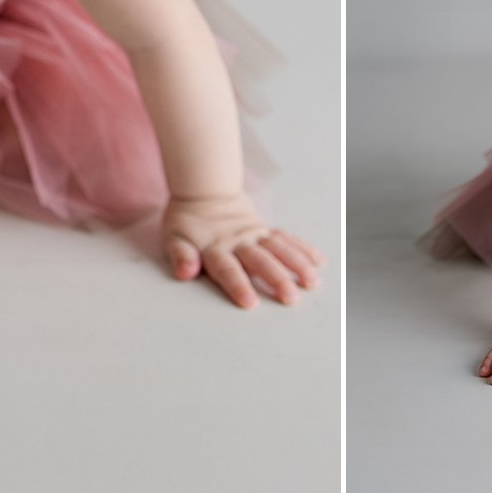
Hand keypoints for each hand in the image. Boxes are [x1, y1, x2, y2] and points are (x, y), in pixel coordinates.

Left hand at [162, 193, 323, 309]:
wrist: (204, 189)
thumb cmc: (187, 222)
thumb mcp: (174, 238)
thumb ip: (181, 256)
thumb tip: (185, 272)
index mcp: (216, 248)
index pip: (228, 269)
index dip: (238, 285)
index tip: (251, 303)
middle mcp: (239, 241)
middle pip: (260, 261)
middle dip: (276, 279)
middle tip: (291, 298)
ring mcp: (254, 234)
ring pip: (279, 248)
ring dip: (296, 265)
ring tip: (312, 282)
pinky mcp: (265, 228)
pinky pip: (286, 237)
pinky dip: (302, 248)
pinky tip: (317, 262)